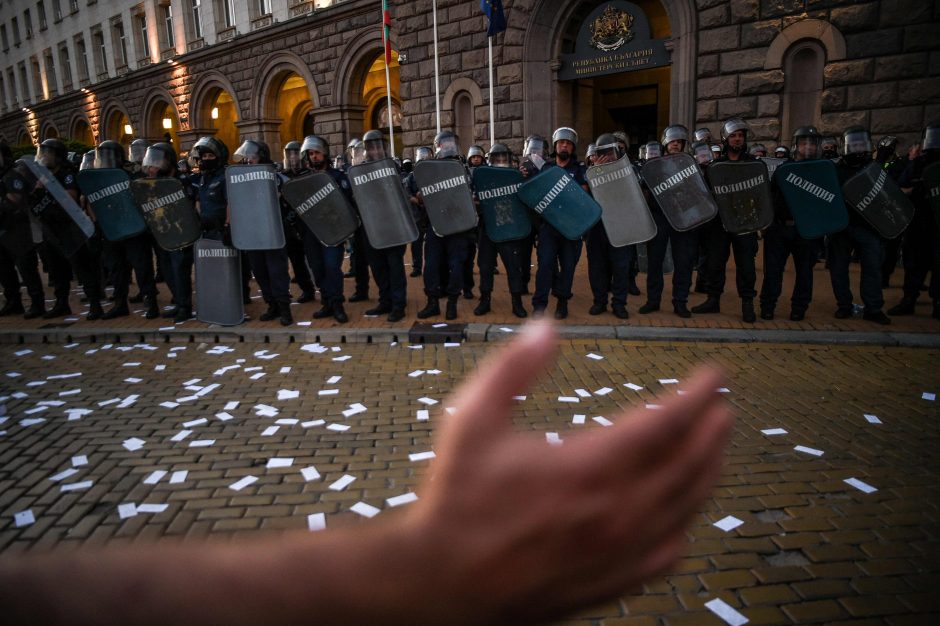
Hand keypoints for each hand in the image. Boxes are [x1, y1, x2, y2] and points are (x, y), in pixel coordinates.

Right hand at [403, 320, 732, 622]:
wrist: (445, 584)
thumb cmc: (457, 502)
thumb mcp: (471, 421)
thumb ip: (512, 369)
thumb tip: (547, 326)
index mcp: (587, 468)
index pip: (665, 424)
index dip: (696, 396)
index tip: (714, 376)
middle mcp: (615, 511)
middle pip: (688, 464)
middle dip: (712, 430)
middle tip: (722, 406)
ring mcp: (619, 551)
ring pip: (686, 506)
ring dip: (709, 471)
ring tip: (717, 446)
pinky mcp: (613, 580)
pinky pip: (669, 549)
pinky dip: (686, 523)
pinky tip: (685, 512)